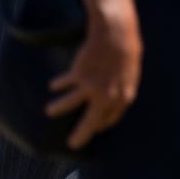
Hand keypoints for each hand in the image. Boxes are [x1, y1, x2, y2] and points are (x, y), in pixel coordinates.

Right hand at [46, 0, 142, 149]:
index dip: (101, 124)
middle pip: (90, 122)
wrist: (115, 34)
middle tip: (72, 144)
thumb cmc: (127, 49)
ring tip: (49, 111)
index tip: (95, 126)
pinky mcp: (78, 75)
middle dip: (80, 135)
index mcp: (124, 98)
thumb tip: (111, 95)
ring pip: (68, 104)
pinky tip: (53, 86)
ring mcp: (90, 87)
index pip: (110, 119)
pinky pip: (64, 84)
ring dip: (57, 108)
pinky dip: (58, 85)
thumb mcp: (130, 72)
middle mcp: (106, 97)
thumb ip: (121, 86)